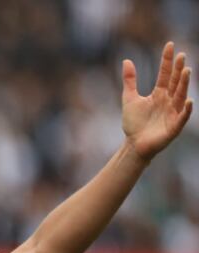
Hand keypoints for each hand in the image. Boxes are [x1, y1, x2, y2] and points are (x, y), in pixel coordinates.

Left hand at [122, 42, 192, 161]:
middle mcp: (169, 100)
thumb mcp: (129, 98)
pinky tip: (189, 100)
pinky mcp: (174, 126)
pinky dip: (186, 110)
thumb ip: (130, 80)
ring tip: (186, 71)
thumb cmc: (134, 123)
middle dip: (178, 70)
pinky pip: (182, 117)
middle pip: (175, 82)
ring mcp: (173, 112)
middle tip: (181, 55)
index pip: (165, 74)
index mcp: (159, 94)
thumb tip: (127, 60)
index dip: (167, 60)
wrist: (133, 144)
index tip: (170, 45)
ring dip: (184, 84)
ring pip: (180, 96)